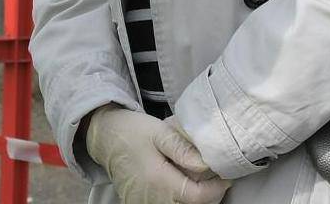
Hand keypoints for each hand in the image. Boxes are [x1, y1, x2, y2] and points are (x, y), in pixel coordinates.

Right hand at [85, 105, 230, 203]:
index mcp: (159, 180)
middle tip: (214, 177)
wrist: (105, 138)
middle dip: (208, 195)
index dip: (216, 189)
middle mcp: (152, 199)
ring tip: (197, 180)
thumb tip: (206, 165)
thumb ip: (183, 149)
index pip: (198, 197)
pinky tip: (180, 184)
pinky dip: (178, 200)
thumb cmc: (133, 132)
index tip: (225, 176)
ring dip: (193, 199)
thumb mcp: (160, 133)